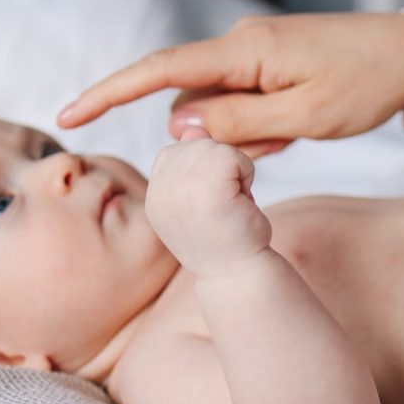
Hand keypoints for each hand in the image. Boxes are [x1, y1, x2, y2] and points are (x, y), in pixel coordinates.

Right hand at [57, 11, 403, 156]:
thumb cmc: (368, 83)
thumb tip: (179, 124)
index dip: (111, 91)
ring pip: (223, 107)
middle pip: (195, 99)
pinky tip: (305, 121)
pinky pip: (247, 101)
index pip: (161, 69)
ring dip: (252, 133)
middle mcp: (243, 42)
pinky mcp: (273, 60)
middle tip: (284, 141)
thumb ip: (238, 123)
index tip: (71, 113)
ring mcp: (258, 50)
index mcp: (246, 49)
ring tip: (303, 128)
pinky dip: (267, 124)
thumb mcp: (306, 117)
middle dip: (222, 136)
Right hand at [144, 124, 271, 274]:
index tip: (211, 206)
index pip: (179, 151)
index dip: (207, 172)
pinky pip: (234, 156)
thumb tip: (193, 129)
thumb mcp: (204, 195)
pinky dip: (247, 176)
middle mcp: (160, 189)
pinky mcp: (206, 187)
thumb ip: (194, 160)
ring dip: (237, 174)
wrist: (239, 274)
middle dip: (223, 170)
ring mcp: (181, 187)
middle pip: (199, 144)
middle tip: (225, 207)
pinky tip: (241, 205)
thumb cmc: (227, 236)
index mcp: (155, 192)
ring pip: (218, 148)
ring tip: (232, 206)